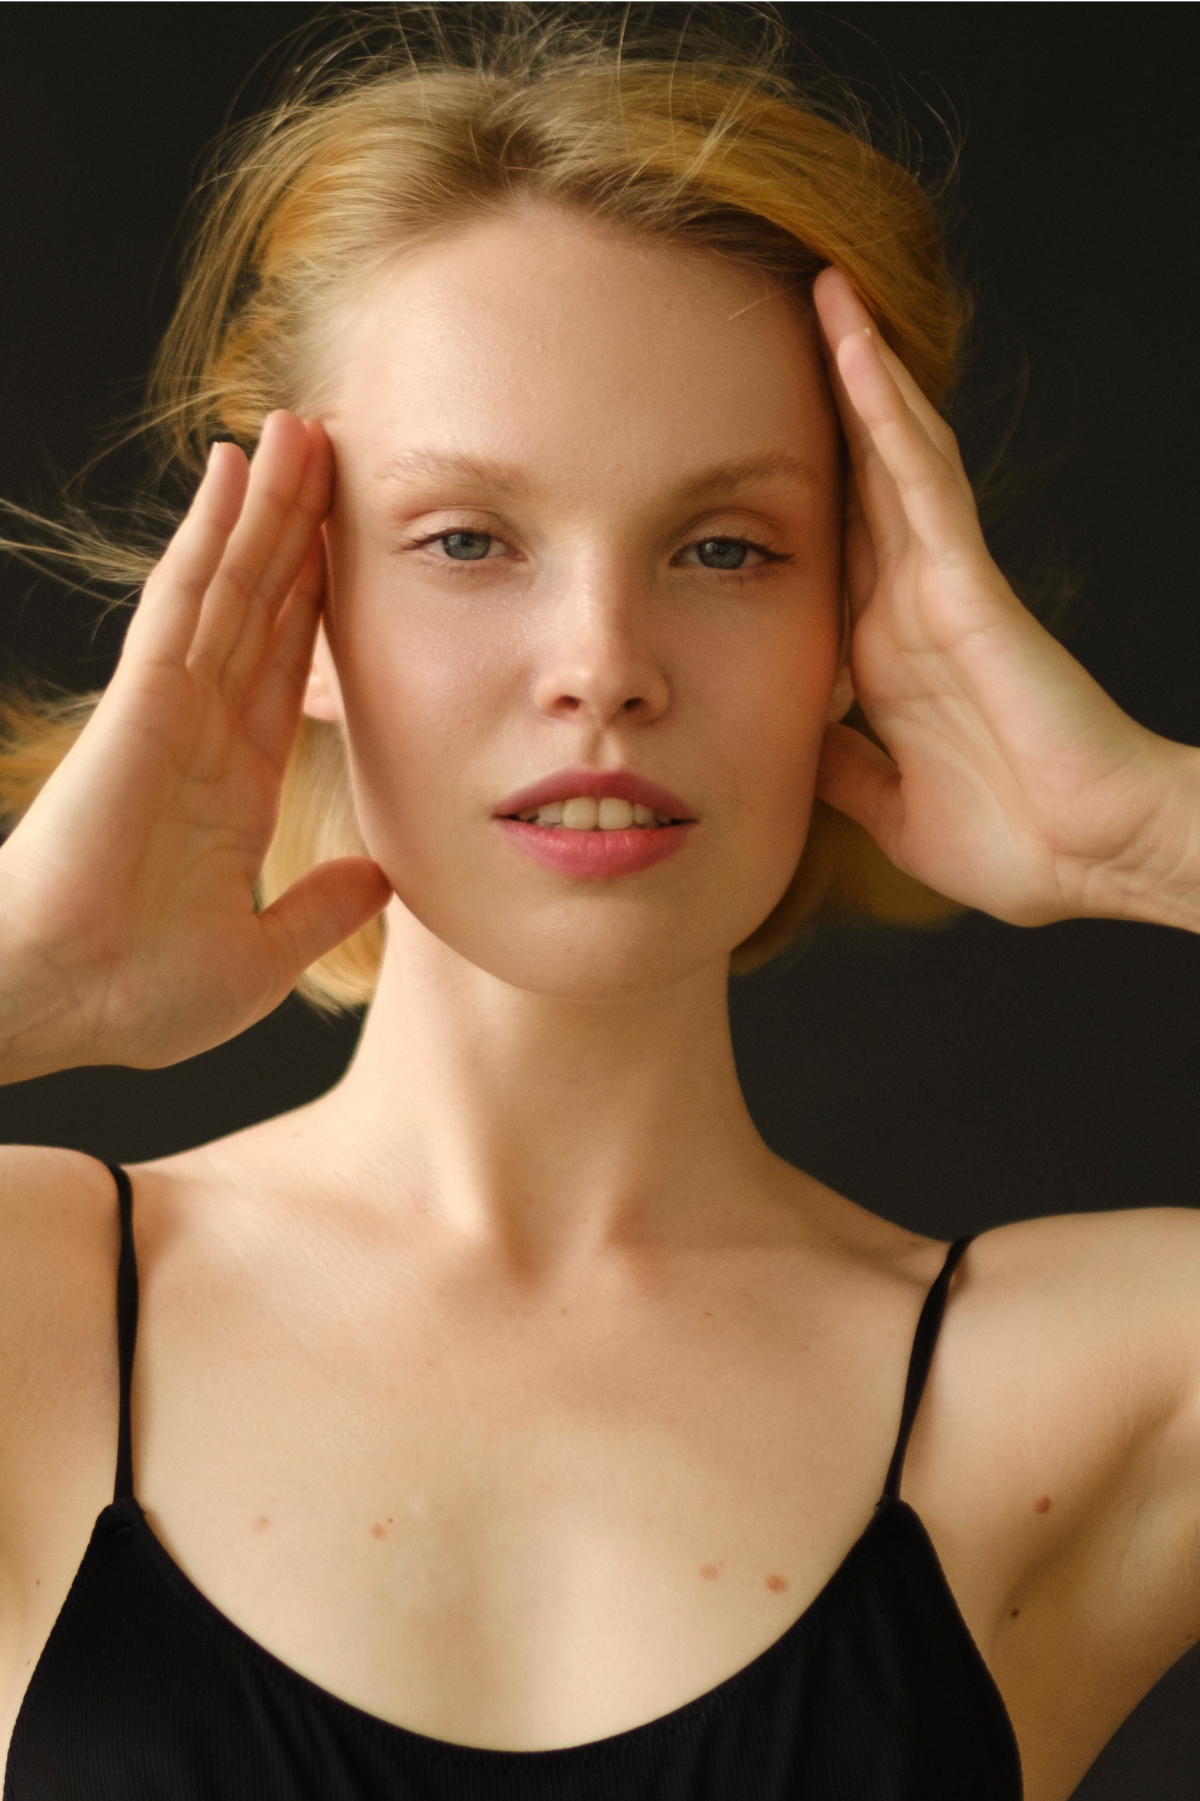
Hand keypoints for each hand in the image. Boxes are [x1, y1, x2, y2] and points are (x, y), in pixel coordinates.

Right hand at [0, 411, 390, 1080]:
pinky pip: (186, 603)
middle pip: (266, 608)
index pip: (291, 671)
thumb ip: (320, 908)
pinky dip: (211, 536)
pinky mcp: (143, 703)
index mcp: (236, 785)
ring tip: (304, 430)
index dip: (320, 606)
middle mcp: (207, 731)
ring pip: (233, 585)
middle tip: (340, 454)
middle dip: (302, 533)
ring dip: (269, 508)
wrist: (60, 1007)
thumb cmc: (136, 996)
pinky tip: (238, 473)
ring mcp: (174, 709)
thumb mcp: (261, 956)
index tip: (357, 550)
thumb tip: (382, 877)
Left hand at [811, 267, 1199, 930]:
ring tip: (818, 290)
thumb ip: (838, 765)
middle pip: (855, 481)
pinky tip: (853, 347)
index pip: (828, 550)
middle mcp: (907, 606)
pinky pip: (921, 479)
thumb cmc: (1010, 841)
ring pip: (890, 454)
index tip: (724, 445)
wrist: (1087, 861)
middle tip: (766, 328)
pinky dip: (886, 412)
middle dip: (817, 406)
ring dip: (855, 371)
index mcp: (882, 657)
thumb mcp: (885, 806)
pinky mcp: (968, 584)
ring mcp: (940, 586)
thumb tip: (792, 740)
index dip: (787, 492)